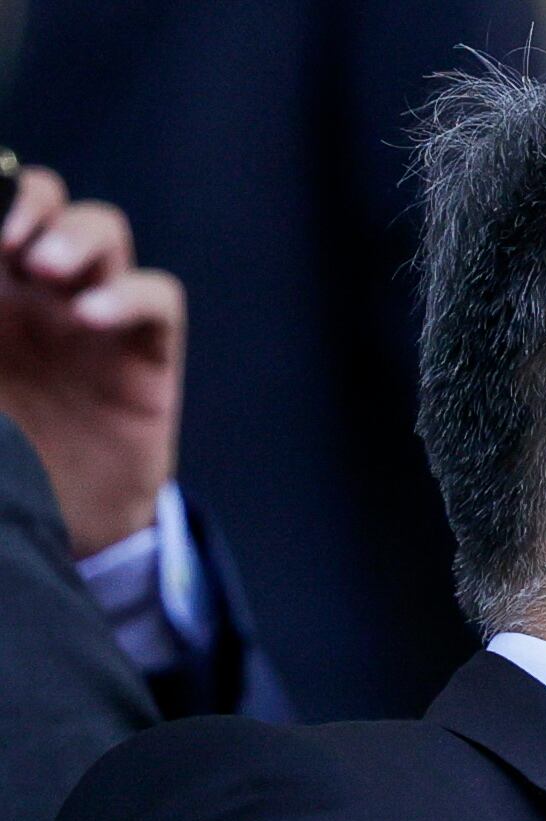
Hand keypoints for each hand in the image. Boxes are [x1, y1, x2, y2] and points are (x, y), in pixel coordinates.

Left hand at [0, 165, 183, 555]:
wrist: (52, 522)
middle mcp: (38, 290)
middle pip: (47, 200)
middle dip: (28, 201)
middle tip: (6, 242)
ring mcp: (95, 315)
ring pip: (104, 229)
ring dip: (73, 234)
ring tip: (44, 268)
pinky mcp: (147, 351)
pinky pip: (158, 296)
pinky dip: (129, 293)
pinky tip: (91, 317)